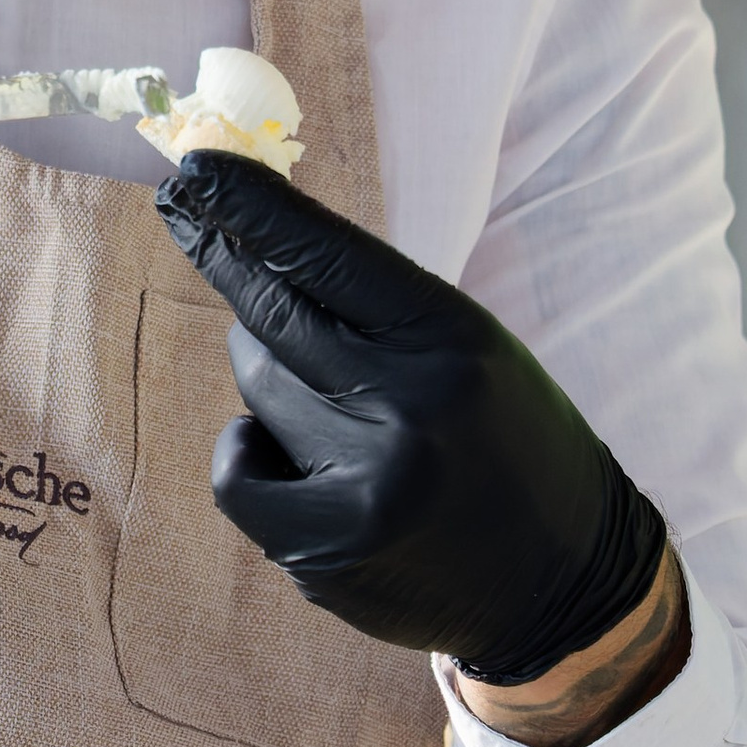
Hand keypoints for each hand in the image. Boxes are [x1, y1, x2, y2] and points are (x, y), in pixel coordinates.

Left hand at [155, 155, 669, 688]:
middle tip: (183, 210)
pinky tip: (293, 465)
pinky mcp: (330, 549)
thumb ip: (371, 307)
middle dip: (221, 253)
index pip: (326, 253)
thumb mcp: (463, 347)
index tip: (194, 168)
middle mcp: (410, 404)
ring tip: (330, 397)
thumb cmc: (499, 439)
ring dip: (268, 376)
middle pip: (273, 311)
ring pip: (257, 389)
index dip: (250, 206)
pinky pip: (237, 474)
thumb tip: (251, 244)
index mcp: (451, 338)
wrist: (564, 578)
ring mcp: (365, 483)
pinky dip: (250, 459)